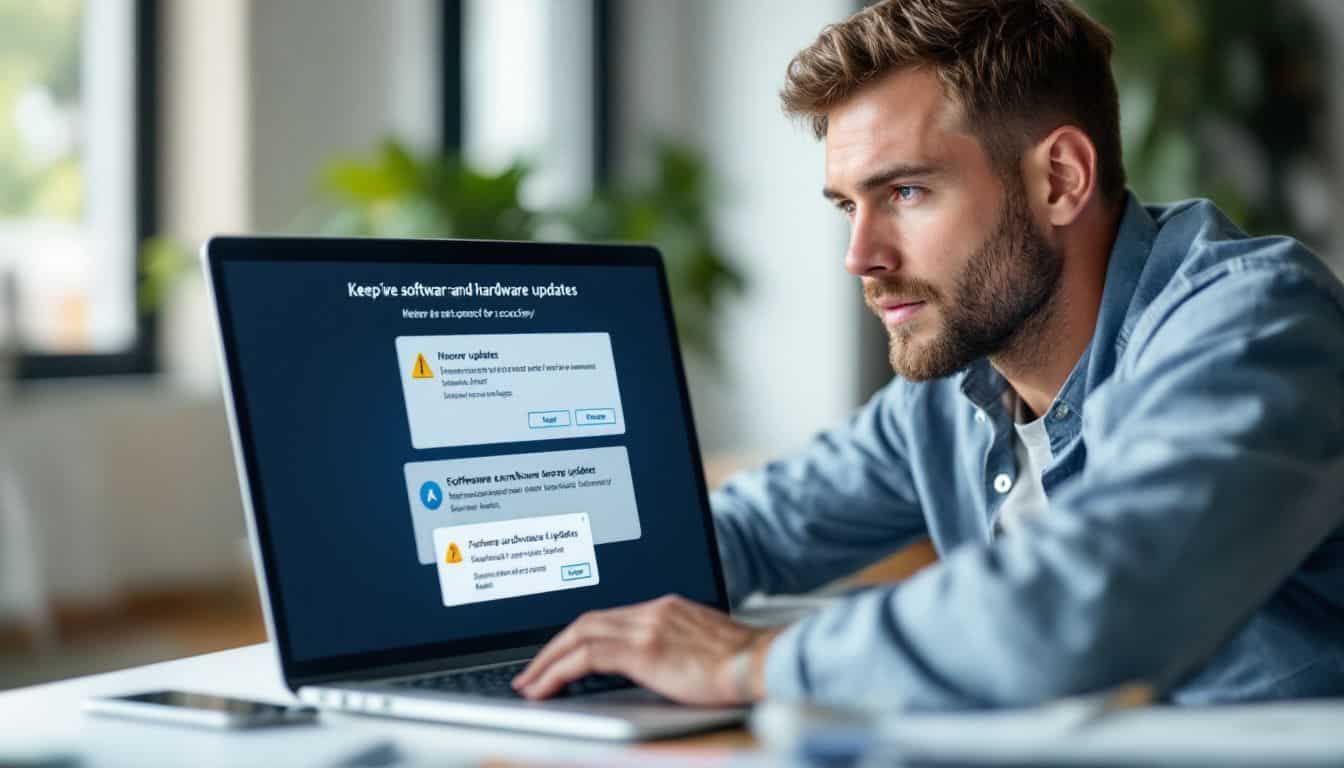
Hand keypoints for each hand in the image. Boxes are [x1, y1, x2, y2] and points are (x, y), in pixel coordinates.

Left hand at [511, 594, 777, 705]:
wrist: (765, 663)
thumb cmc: (743, 666)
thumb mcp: (701, 649)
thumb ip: (672, 649)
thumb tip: (653, 669)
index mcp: (665, 608)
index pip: (606, 618)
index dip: (575, 639)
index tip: (558, 660)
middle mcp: (652, 610)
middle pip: (585, 622)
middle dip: (551, 649)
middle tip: (529, 674)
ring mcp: (648, 626)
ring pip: (578, 635)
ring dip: (546, 661)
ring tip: (529, 685)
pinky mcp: (645, 649)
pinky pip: (586, 657)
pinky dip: (558, 671)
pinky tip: (544, 689)